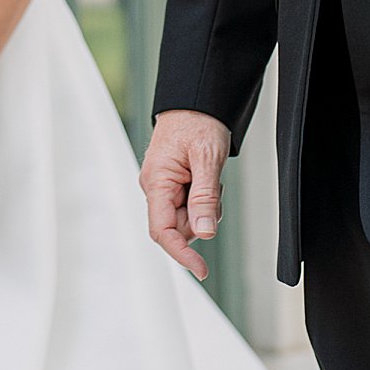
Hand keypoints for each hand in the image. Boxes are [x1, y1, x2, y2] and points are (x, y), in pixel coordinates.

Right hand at [139, 110, 231, 280]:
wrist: (196, 100)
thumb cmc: (197, 121)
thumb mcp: (207, 159)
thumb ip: (204, 198)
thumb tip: (204, 233)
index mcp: (156, 182)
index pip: (162, 231)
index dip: (182, 254)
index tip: (201, 270)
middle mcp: (155, 187)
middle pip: (178, 227)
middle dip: (201, 218)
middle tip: (214, 188)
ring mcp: (162, 186)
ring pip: (186, 218)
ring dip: (204, 207)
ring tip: (210, 176)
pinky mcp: (172, 184)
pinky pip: (189, 205)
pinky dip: (203, 199)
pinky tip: (207, 177)